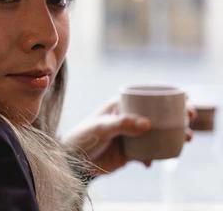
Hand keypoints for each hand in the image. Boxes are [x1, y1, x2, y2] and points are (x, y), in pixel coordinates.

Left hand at [63, 98, 195, 176]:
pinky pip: (148, 153)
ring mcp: (129, 135)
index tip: (183, 101)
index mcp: (120, 105)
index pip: (146, 97)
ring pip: (156, 134)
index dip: (166, 97)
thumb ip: (122, 124)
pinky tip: (149, 163)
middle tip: (188, 121)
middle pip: (156, 115)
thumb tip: (148, 123)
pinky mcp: (129, 152)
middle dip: (175, 117)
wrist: (72, 161)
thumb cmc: (82, 137)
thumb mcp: (101, 128)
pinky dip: (154, 156)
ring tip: (185, 140)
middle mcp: (127, 118)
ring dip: (171, 137)